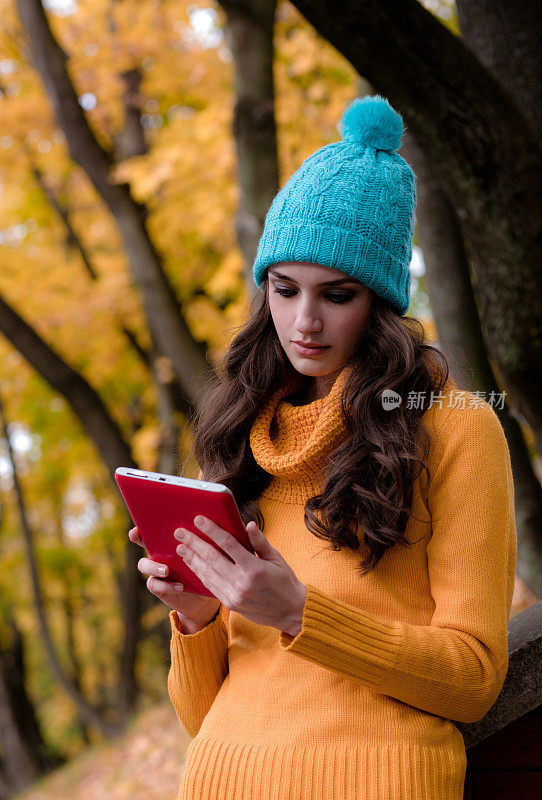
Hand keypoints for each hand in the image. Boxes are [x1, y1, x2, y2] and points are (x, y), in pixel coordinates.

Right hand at [128, 527, 220, 628]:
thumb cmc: (206, 566)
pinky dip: (166, 586)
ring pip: (143, 564)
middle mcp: (159, 553)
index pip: (155, 528)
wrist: (204, 595)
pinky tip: (180, 586)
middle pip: (142, 542)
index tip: (141, 520)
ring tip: (166, 570)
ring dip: (153, 566)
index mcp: (170, 541)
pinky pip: (154, 584)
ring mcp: (155, 570)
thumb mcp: (206, 551)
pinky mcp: (157, 586)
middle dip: (137, 537)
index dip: (145, 523)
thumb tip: (206, 520)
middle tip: (137, 535)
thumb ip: (202, 538)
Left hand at [173, 516, 306, 635]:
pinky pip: (210, 586)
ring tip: (181, 547)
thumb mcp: (276, 558)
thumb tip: (248, 524)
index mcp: (254, 568)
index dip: (212, 530)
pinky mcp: (230, 604)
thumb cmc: (284, 581)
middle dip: (194, 543)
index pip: (228, 544)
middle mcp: (242, 582)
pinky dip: (199, 574)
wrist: (290, 612)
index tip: (199, 519)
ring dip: (192, 559)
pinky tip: (192, 564)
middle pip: (212, 558)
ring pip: (207, 573)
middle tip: (180, 532)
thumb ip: (260, 542)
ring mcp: (234, 595)